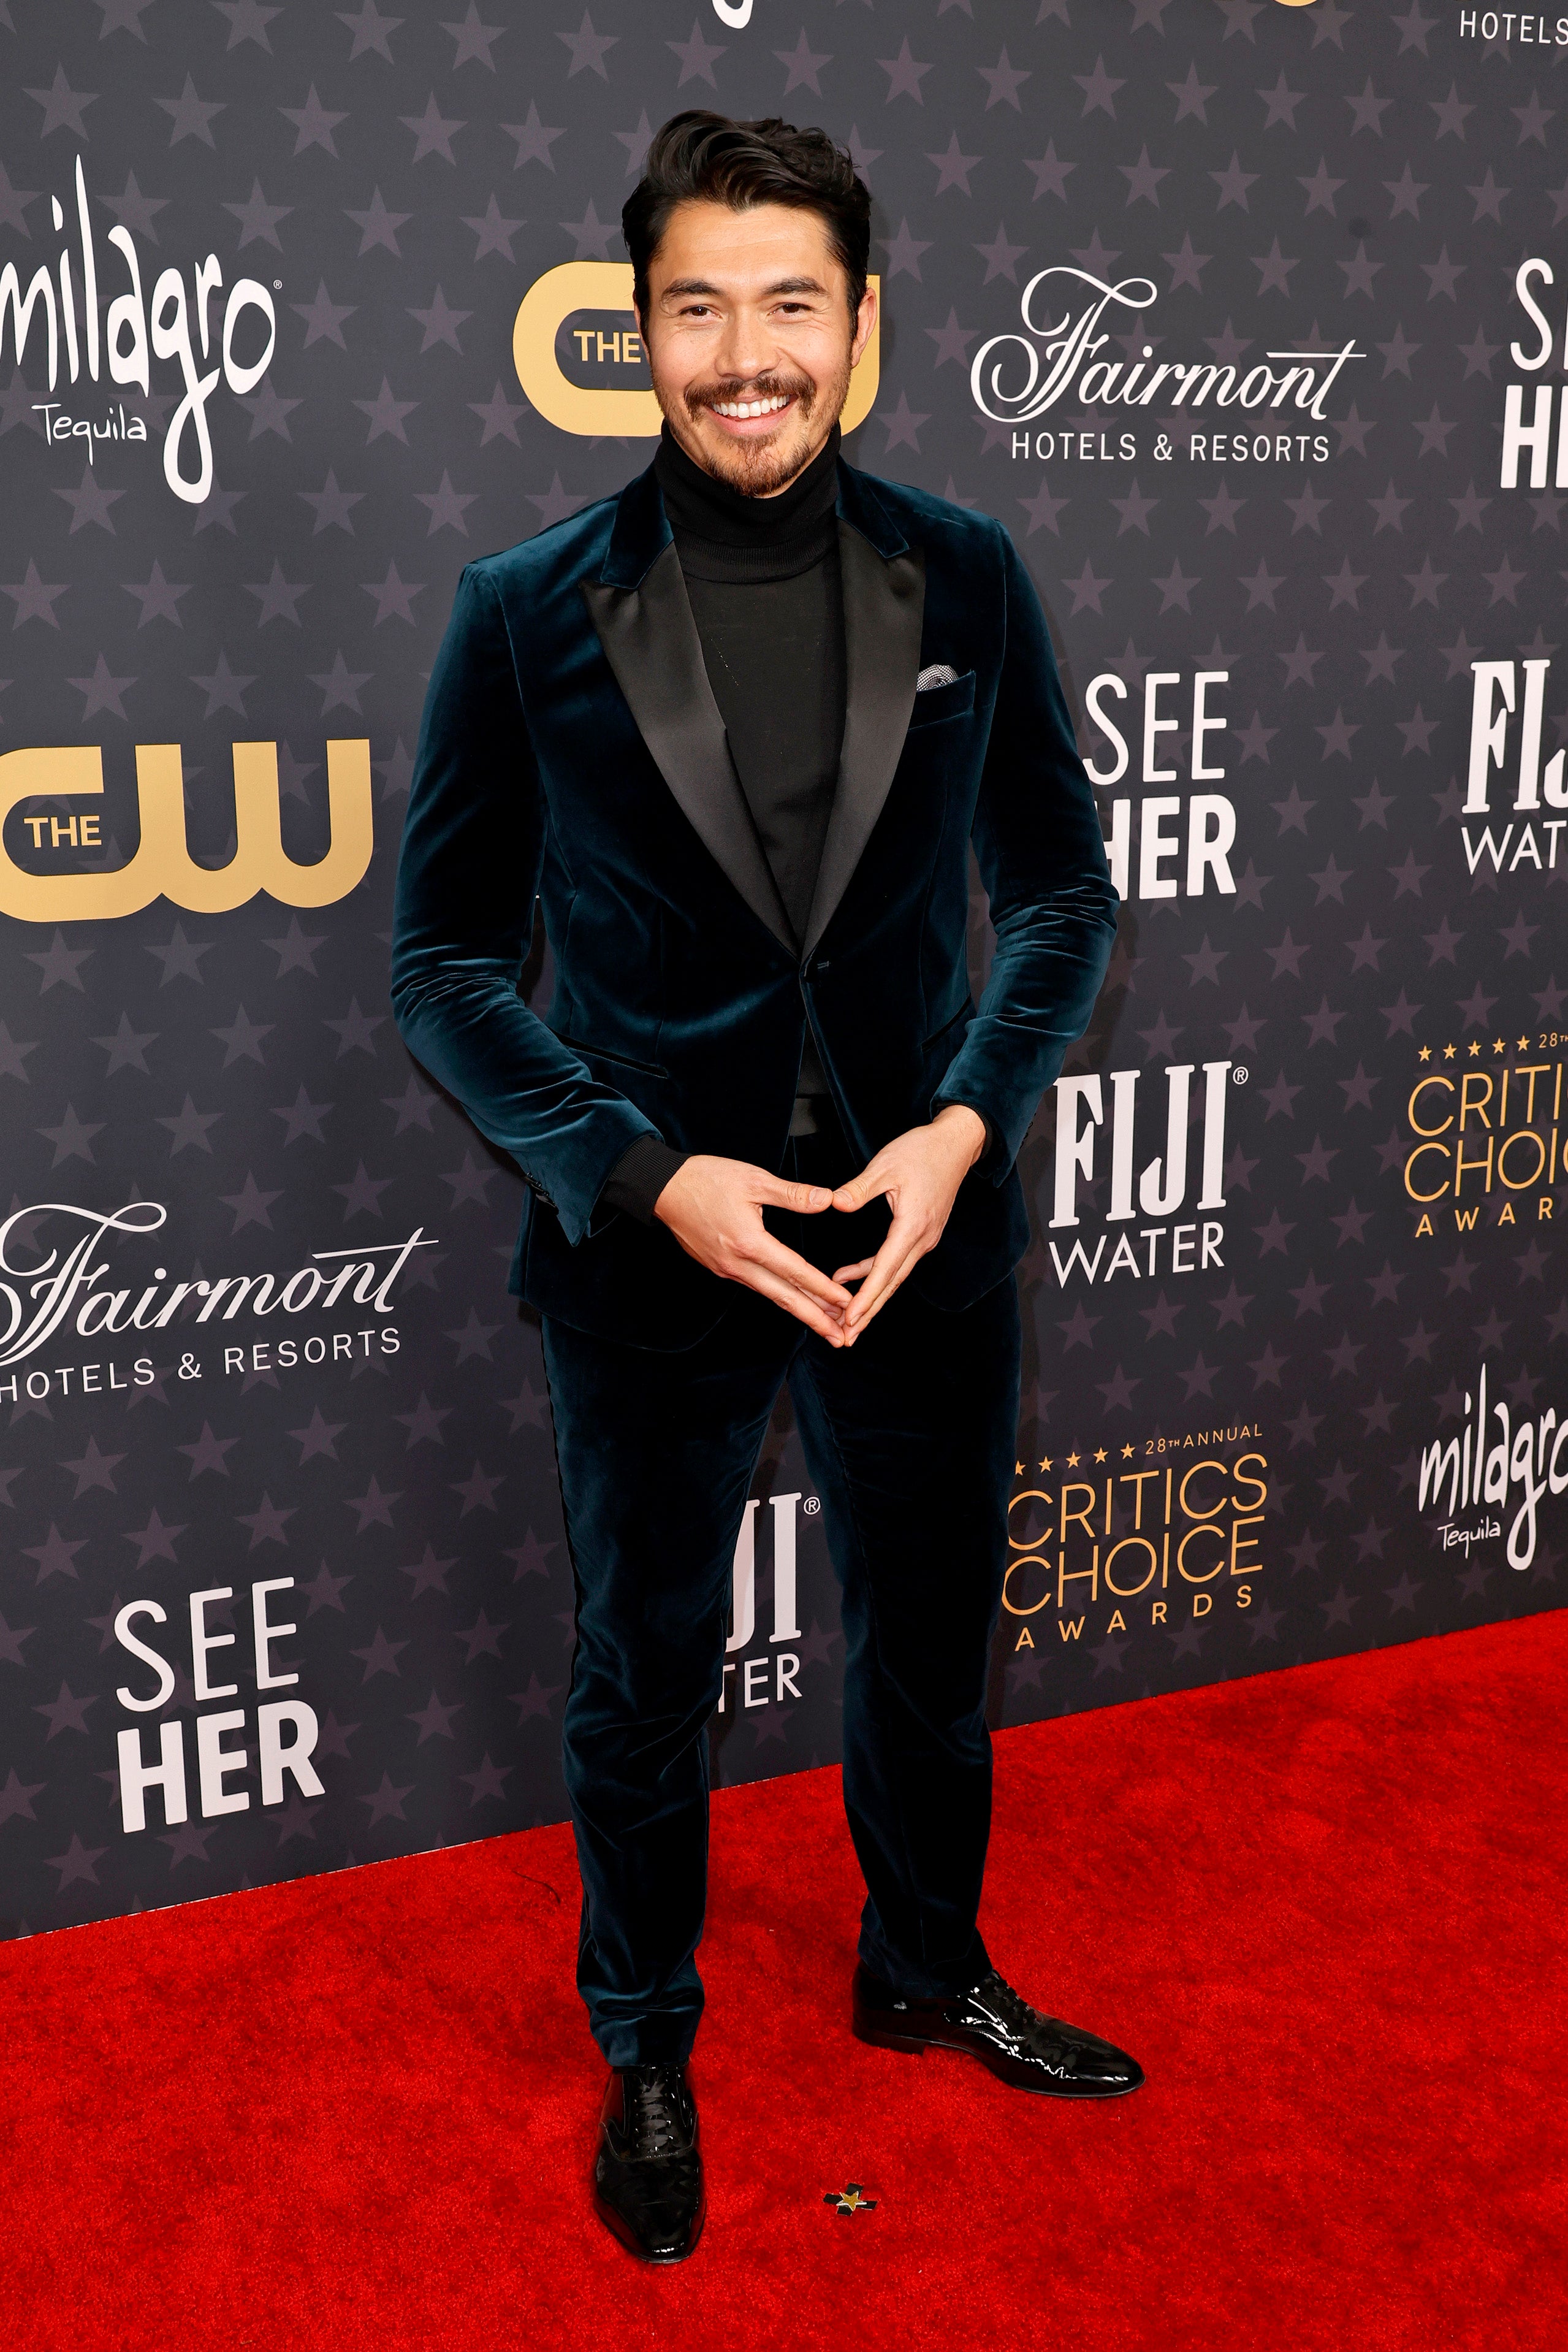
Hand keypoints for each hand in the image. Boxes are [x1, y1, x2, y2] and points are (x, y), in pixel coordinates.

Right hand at [653, 1154, 855, 1344]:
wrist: (662, 1188)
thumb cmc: (706, 1179)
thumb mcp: (753, 1179)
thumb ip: (792, 1194)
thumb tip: (827, 1200)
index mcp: (749, 1242)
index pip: (795, 1272)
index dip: (824, 1290)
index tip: (847, 1305)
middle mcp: (737, 1263)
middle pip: (784, 1297)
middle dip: (815, 1320)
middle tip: (841, 1339)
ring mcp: (726, 1269)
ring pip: (770, 1294)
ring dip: (799, 1310)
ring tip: (824, 1324)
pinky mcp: (719, 1267)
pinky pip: (755, 1286)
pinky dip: (778, 1295)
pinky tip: (791, 1299)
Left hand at [828, 1104, 986, 1341]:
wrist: (956, 1144)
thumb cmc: (921, 1150)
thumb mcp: (885, 1165)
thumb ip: (859, 1188)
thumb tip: (835, 1204)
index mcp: (912, 1225)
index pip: (885, 1269)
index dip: (867, 1296)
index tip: (850, 1318)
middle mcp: (922, 1239)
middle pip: (892, 1283)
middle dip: (869, 1312)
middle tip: (847, 1338)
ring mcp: (924, 1238)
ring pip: (894, 1276)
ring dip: (872, 1298)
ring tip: (848, 1320)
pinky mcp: (921, 1233)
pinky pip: (896, 1261)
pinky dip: (874, 1273)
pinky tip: (850, 1277)